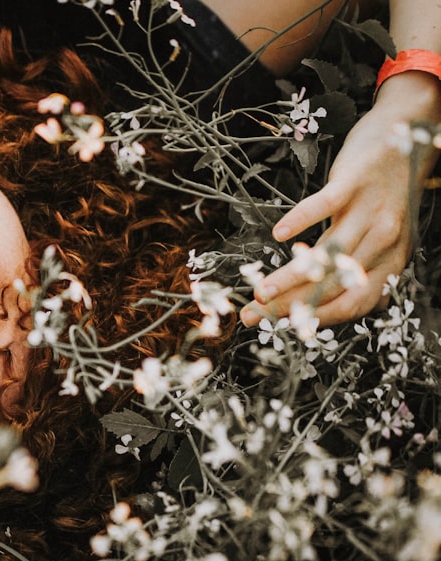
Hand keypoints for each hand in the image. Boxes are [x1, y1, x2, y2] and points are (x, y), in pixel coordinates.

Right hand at [240, 73, 439, 326]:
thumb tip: (329, 304)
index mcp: (390, 261)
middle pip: (334, 285)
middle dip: (290, 306)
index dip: (316, 319)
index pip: (354, 304)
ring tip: (259, 291)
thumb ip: (360, 267)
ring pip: (326, 254)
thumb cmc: (387, 192)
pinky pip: (325, 206)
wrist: (408, 134)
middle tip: (252, 315)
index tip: (279, 326)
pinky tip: (278, 234)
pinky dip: (302, 221)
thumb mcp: (382, 236)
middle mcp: (383, 241)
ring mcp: (369, 211)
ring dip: (290, 277)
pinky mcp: (354, 182)